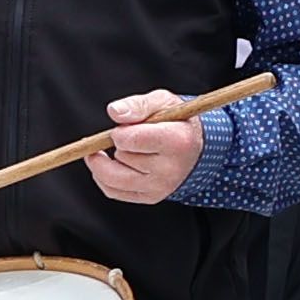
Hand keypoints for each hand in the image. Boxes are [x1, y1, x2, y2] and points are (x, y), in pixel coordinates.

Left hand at [88, 87, 214, 206]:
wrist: (195, 148)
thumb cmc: (177, 122)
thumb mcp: (162, 102)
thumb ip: (138, 104)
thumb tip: (115, 112)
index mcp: (177, 141)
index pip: (131, 139)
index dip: (120, 131)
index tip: (125, 127)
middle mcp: (170, 169)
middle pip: (121, 157)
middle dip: (118, 144)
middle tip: (131, 137)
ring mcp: (160, 187)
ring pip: (112, 178)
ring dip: (107, 162)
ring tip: (120, 149)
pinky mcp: (151, 197)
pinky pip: (113, 191)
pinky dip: (104, 177)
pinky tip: (114, 164)